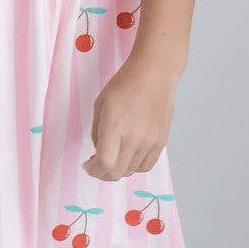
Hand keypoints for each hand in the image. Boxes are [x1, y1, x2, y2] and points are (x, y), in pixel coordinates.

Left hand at [83, 60, 179, 180]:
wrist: (154, 74)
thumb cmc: (124, 84)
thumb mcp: (100, 105)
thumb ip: (97, 132)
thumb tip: (99, 151)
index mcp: (115, 127)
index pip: (104, 163)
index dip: (93, 170)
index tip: (88, 165)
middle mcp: (134, 137)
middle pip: (117, 172)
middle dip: (103, 173)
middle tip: (97, 165)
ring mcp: (149, 141)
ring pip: (131, 171)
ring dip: (118, 169)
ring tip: (114, 156)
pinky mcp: (161, 141)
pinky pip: (147, 165)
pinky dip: (135, 166)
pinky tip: (128, 155)